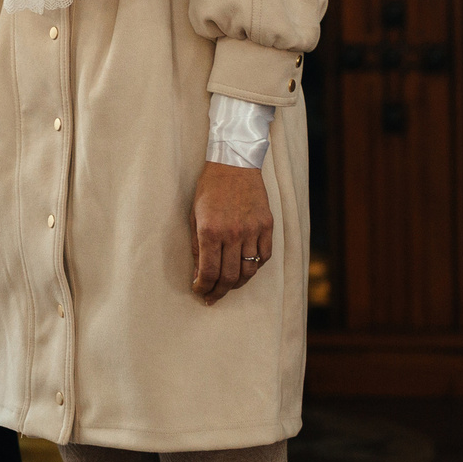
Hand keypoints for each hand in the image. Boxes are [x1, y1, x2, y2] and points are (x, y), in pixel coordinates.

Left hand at [191, 161, 272, 303]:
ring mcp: (252, 230)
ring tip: (228, 286)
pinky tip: (245, 269)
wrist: (234, 165)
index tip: (200, 292)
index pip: (209, 271)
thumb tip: (199, 274)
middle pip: (229, 276)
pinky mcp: (267, 226)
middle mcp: (233, 233)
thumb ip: (197, 246)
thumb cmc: (209, 189)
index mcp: (210, 230)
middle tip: (212, 296)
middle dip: (219, 291)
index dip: (203, 287)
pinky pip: (264, 256)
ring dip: (237, 283)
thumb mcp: (194, 215)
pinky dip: (255, 267)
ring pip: (249, 270)